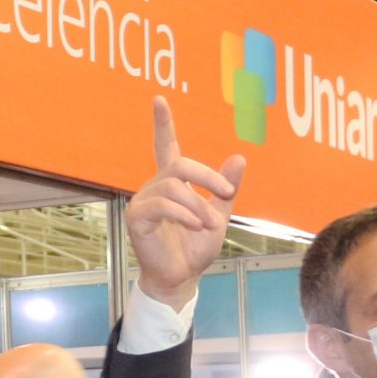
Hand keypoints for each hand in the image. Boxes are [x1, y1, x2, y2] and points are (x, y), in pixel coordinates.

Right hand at [126, 99, 244, 307]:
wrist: (181, 277)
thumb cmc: (194, 249)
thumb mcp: (218, 215)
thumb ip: (225, 189)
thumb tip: (239, 158)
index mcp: (172, 183)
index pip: (166, 146)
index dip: (163, 123)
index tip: (159, 100)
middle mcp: (155, 187)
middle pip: (179, 164)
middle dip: (208, 176)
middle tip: (227, 192)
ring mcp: (143, 202)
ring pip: (173, 186)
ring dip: (198, 205)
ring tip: (208, 225)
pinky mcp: (137, 218)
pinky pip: (163, 205)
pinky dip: (184, 214)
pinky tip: (195, 226)